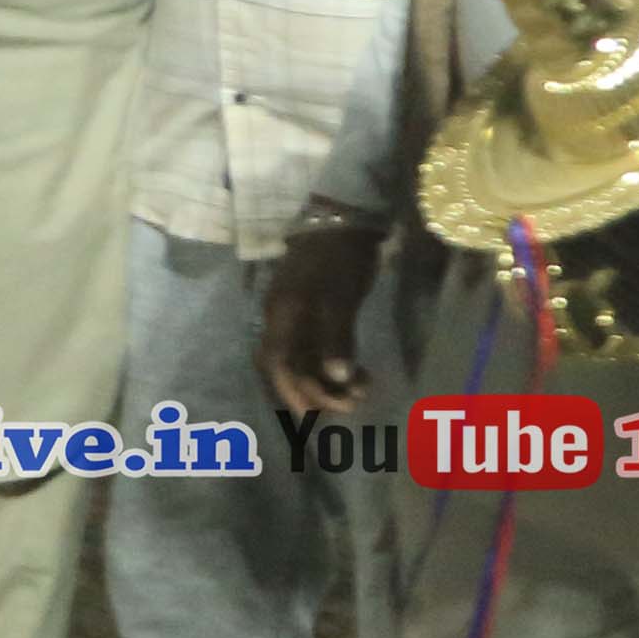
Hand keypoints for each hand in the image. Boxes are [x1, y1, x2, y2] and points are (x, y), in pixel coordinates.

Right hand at [262, 213, 383, 422]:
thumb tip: (337, 376)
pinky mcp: (320, 313)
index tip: (312, 416)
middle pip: (292, 367)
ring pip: (309, 360)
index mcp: (282, 317)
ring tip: (362, 392)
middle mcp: (285, 322)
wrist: (344, 221)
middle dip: (317, 391)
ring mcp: (301, 317)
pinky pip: (323, 348)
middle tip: (349, 406)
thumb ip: (335, 337)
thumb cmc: (338, 259)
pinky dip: (340, 364)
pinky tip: (360, 373)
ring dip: (332, 381)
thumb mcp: (338, 298)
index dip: (290, 392)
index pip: (277, 364)